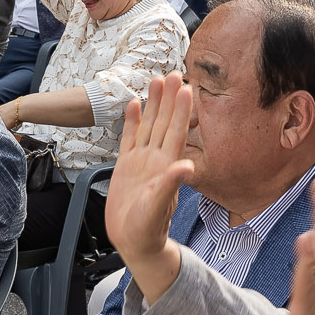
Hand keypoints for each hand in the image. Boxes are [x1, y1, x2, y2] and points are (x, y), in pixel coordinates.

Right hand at [104, 74, 197, 298]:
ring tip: (157, 79)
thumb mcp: (158, 206)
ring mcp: (142, 161)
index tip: (187, 88)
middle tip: (175, 73)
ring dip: (154, 103)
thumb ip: (170, 185)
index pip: (177, 131)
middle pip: (165, 122)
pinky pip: (130, 138)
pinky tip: (135, 103)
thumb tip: (186, 166)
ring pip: (149, 125)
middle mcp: (156, 158)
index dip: (182, 110)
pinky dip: (133, 121)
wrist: (135, 241)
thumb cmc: (148, 228)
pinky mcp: (127, 166)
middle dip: (169, 98)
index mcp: (166, 165)